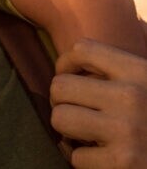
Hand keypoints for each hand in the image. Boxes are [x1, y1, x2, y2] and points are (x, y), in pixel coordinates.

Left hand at [51, 38, 146, 167]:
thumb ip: (124, 70)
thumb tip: (102, 43)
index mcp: (139, 72)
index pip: (82, 49)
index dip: (66, 63)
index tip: (69, 76)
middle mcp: (131, 97)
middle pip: (61, 85)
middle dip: (62, 101)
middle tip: (74, 110)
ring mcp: (125, 131)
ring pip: (61, 119)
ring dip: (68, 130)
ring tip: (82, 133)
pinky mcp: (122, 163)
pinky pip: (76, 156)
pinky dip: (83, 160)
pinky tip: (100, 158)